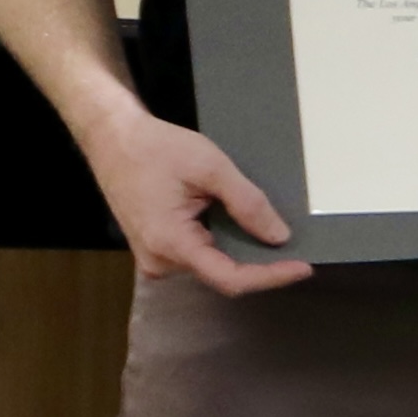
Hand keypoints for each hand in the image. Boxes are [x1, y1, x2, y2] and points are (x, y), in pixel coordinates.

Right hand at [81, 98, 309, 298]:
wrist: (114, 138)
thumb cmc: (156, 148)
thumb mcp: (211, 169)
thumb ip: (247, 204)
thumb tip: (278, 237)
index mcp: (169, 244)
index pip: (230, 278)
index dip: (270, 276)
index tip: (304, 267)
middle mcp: (159, 261)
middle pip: (223, 274)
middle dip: (260, 264)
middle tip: (299, 250)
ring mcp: (155, 257)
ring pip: (213, 265)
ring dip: (243, 252)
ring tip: (274, 236)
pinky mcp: (158, 247)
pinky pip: (200, 254)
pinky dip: (225, 243)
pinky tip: (245, 229)